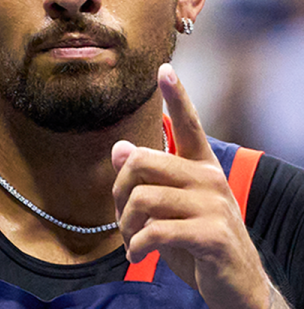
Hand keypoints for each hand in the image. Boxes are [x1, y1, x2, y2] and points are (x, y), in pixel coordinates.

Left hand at [111, 63, 283, 308]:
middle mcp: (210, 179)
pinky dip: (138, 246)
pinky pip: (155, 231)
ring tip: (133, 241)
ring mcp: (214, 206)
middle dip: (119, 192)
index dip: (176, 96)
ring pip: (142, 199)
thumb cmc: (196, 241)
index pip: (188, 124)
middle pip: (141, 161)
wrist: (234, 284)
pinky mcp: (212, 235)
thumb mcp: (168, 208)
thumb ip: (147, 179)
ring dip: (126, 226)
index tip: (163, 69)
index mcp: (201, 167)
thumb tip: (119, 148)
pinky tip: (140, 254)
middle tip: (122, 217)